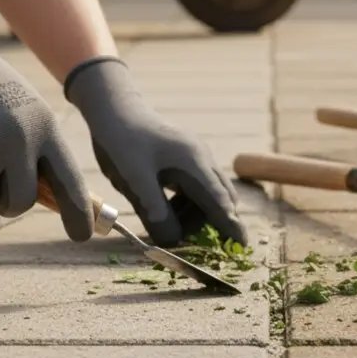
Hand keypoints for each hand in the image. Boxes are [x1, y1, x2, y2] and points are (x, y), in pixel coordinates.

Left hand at [65, 57, 247, 247]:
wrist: (114, 109)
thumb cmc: (122, 143)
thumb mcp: (135, 181)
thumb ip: (156, 212)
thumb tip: (174, 242)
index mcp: (194, 164)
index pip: (220, 202)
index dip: (231, 227)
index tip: (242, 248)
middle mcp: (202, 159)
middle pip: (220, 200)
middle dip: (206, 224)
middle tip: (180, 241)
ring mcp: (196, 157)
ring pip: (208, 195)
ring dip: (191, 214)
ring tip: (160, 219)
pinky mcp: (186, 159)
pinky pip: (196, 187)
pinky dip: (185, 204)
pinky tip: (161, 205)